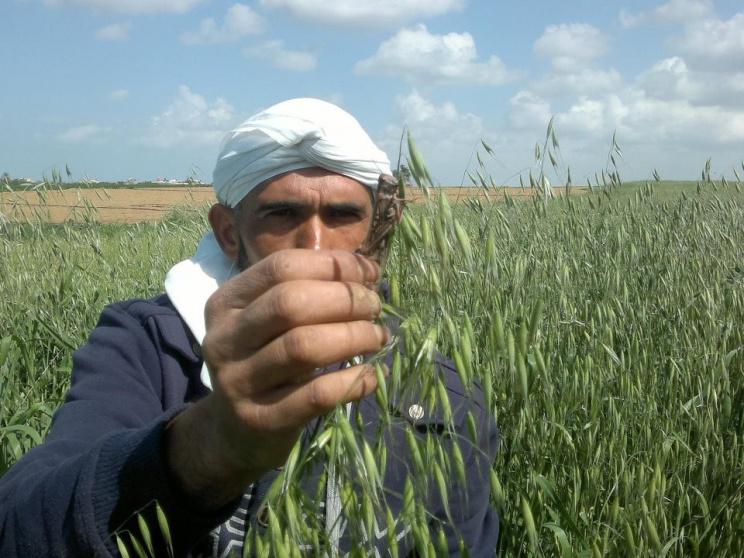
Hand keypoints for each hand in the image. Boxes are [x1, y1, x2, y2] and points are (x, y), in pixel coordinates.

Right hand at [166, 250, 386, 508]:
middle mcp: (223, 339)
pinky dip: (353, 380)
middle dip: (345, 299)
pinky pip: (317, 394)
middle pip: (290, 304)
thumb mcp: (270, 322)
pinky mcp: (261, 420)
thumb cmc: (266, 362)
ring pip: (304, 347)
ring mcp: (238, 382)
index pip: (281, 268)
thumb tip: (364, 266)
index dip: (332, 265)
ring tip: (379, 336)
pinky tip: (372, 373)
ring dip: (353, 336)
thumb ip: (308, 289)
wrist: (234, 434)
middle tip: (375, 306)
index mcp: (226, 303)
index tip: (369, 273)